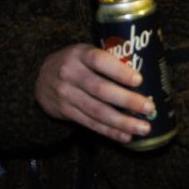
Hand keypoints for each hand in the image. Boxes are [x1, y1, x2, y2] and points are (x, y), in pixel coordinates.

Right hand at [34, 44, 153, 143]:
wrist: (39, 78)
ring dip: (122, 122)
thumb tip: (144, 71)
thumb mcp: (84, 52)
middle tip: (149, 108)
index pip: (99, 61)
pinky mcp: (65, 112)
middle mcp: (70, 74)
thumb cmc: (73, 62)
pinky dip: (109, 131)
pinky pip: (90, 124)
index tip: (139, 80)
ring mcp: (66, 95)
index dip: (119, 71)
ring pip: (97, 111)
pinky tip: (126, 136)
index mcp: (79, 54)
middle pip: (101, 90)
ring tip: (143, 128)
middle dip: (127, 100)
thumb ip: (106, 60)